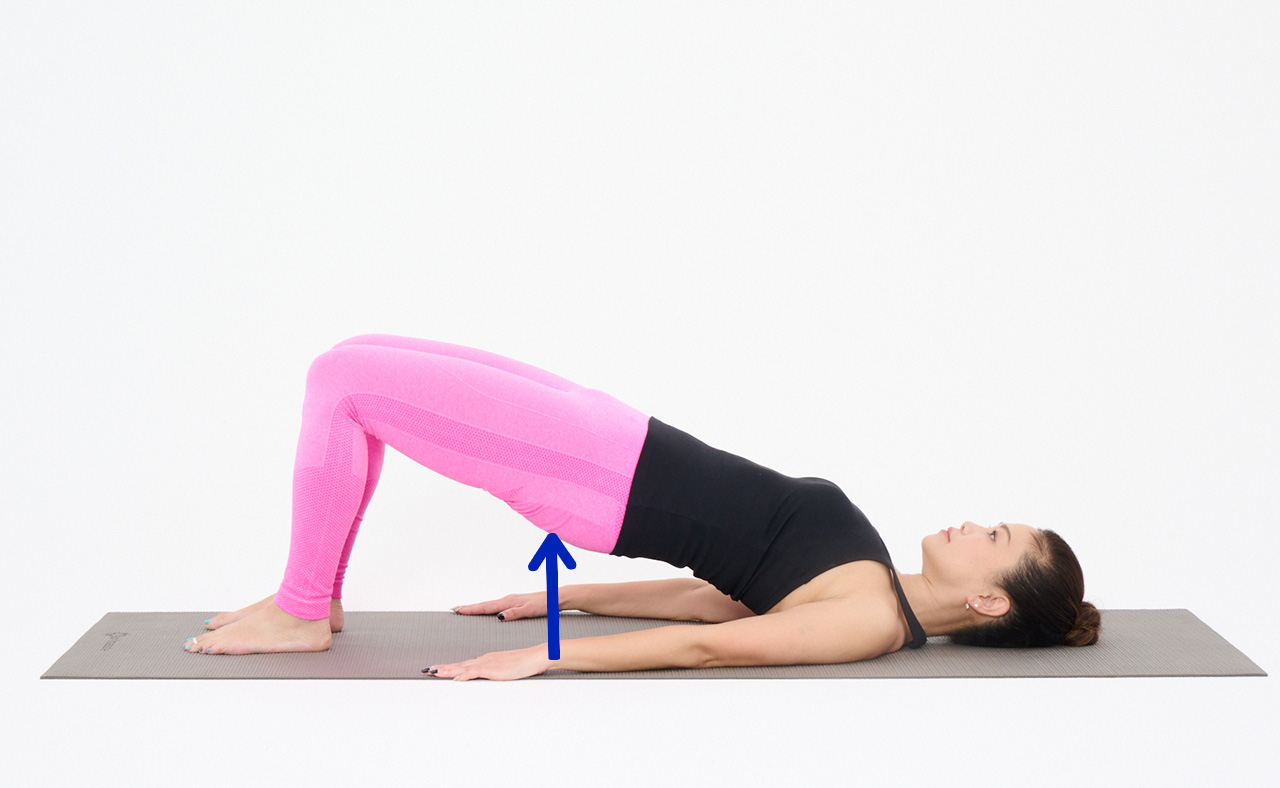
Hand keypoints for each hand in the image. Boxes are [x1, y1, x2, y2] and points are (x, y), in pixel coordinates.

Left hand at [426, 645, 551, 681]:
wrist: (536, 656)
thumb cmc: (524, 662)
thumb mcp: (506, 670)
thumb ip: (495, 673)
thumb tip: (486, 678)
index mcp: (486, 660)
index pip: (464, 664)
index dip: (450, 667)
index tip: (438, 669)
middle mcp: (484, 659)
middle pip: (459, 664)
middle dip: (443, 668)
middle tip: (428, 670)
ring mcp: (488, 663)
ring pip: (463, 667)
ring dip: (448, 670)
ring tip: (434, 672)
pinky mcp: (494, 669)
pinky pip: (475, 672)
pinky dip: (464, 675)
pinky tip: (456, 678)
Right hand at [452, 591, 547, 620]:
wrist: (555, 598)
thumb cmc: (544, 605)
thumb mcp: (529, 610)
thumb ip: (514, 613)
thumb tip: (499, 616)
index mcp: (508, 602)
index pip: (486, 606)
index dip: (471, 609)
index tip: (458, 609)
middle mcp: (507, 600)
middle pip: (484, 605)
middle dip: (469, 607)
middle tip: (455, 609)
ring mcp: (510, 601)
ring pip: (489, 605)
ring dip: (477, 608)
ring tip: (465, 610)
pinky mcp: (514, 604)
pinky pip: (496, 606)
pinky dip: (487, 608)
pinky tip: (485, 612)